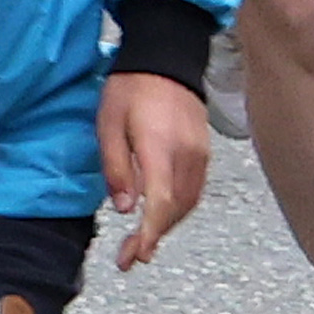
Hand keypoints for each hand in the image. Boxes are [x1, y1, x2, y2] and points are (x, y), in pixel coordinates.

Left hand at [98, 68, 211, 269]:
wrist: (166, 56)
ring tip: (142, 242)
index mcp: (161, 148)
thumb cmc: (131, 88)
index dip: (149, 234)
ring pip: (188, 204)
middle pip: (176, 210)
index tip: (135, 256)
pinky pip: (194, 190)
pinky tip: (161, 214)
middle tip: (128, 257)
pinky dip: (177, 209)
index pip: (161, 203)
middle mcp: (187, 155)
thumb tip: (126, 209)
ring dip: (166, 226)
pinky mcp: (204, 151)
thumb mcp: (109, 125)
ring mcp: (200, 154)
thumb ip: (117, 168)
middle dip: (153, 238)